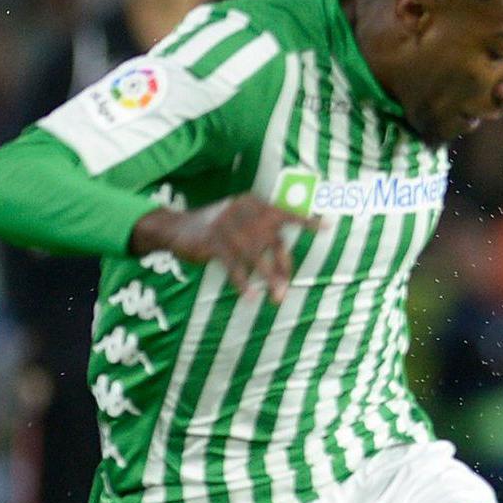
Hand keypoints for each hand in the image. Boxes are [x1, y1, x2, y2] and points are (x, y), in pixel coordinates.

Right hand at [131, 195, 309, 301]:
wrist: (175, 228)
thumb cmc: (217, 231)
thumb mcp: (239, 224)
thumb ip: (262, 236)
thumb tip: (287, 269)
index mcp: (253, 204)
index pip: (284, 213)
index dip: (305, 221)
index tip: (326, 227)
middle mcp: (242, 211)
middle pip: (273, 241)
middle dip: (283, 268)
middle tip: (287, 291)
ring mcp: (226, 226)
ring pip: (256, 256)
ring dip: (269, 279)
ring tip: (277, 298)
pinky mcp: (212, 242)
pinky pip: (233, 266)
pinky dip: (242, 283)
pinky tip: (250, 297)